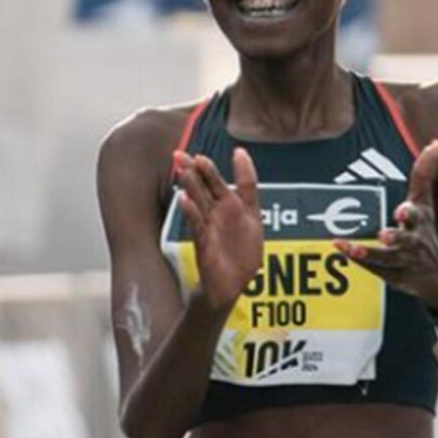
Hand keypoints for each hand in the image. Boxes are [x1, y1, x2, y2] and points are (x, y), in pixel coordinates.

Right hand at [172, 146, 262, 312]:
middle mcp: (219, 213)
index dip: (236, 167)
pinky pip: (197, 226)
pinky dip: (191, 213)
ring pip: (199, 202)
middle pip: (207, 186)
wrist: (231, 287)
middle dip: (195, 170)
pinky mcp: (204, 244)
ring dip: (190, 186)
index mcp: (234, 205)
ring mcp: (211, 227)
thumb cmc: (242, 254)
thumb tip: (241, 154)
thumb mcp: (254, 219)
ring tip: (183, 170)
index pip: (232, 181)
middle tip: (183, 154)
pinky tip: (184, 200)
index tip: (237, 151)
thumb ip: (249, 189)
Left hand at [333, 138, 437, 308]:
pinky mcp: (390, 275)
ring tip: (352, 248)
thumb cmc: (427, 232)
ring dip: (369, 253)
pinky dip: (358, 260)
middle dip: (395, 238)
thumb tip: (435, 143)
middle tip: (384, 235)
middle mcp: (412, 244)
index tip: (402, 211)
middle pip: (404, 241)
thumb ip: (426, 174)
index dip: (410, 213)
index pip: (417, 216)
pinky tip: (341, 249)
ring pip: (385, 258)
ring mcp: (401, 262)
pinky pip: (373, 268)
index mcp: (421, 224)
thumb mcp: (427, 204)